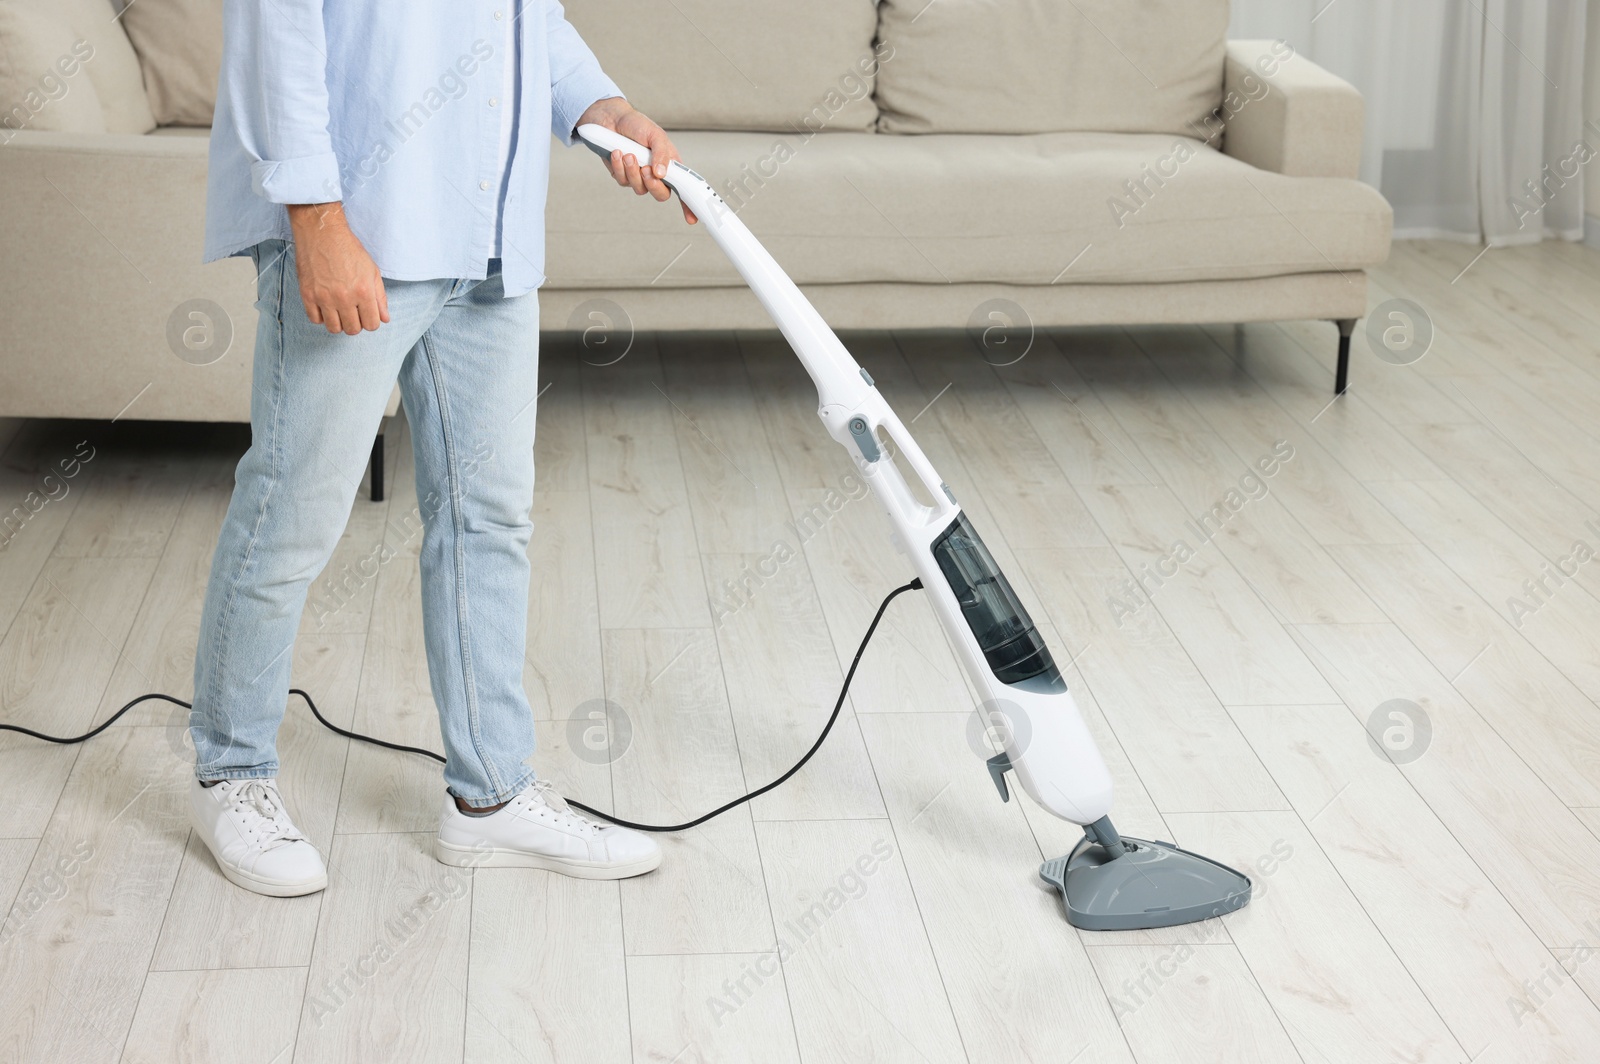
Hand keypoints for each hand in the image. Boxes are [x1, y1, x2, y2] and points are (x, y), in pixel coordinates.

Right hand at [285, 202, 390, 333]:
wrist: (322, 233)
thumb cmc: (349, 249)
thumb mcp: (371, 271)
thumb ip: (380, 297)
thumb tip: (384, 319)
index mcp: (363, 291)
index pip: (372, 325)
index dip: (371, 321)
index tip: (367, 314)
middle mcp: (344, 297)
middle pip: (353, 330)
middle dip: (356, 324)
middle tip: (353, 311)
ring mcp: (324, 297)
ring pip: (334, 329)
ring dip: (339, 323)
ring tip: (340, 310)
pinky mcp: (307, 294)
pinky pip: (315, 320)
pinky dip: (322, 317)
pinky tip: (326, 306)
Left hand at [576, 97, 696, 224]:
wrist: (611, 119)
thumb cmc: (637, 125)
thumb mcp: (656, 135)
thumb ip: (662, 154)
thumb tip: (662, 174)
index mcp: (670, 165)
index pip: (682, 188)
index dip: (688, 205)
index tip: (691, 218)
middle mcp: (656, 174)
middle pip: (661, 194)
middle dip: (653, 185)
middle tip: (646, 170)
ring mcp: (639, 177)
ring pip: (640, 189)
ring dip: (633, 172)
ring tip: (628, 154)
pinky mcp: (622, 176)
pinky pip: (623, 181)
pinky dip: (619, 166)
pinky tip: (617, 152)